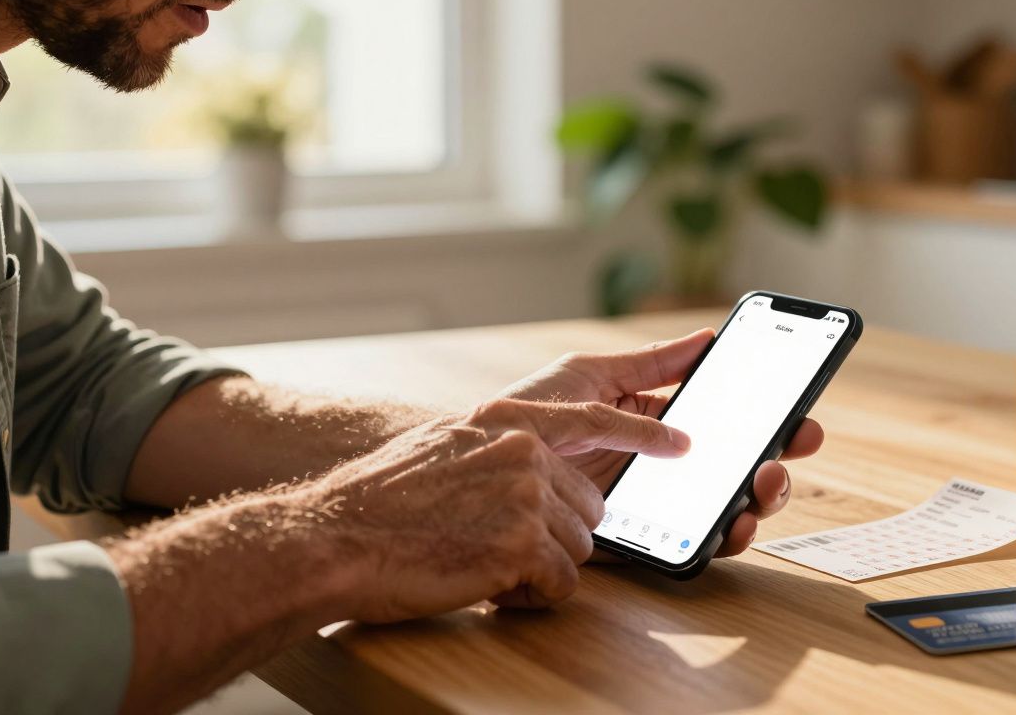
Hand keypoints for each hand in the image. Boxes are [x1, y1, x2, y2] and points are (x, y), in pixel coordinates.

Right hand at [312, 397, 687, 621]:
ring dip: (539, 567)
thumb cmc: (379, 502)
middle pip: (587, 506)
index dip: (645, 433)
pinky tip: (485, 584)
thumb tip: (532, 469)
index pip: (596, 419)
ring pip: (577, 548)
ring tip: (479, 562)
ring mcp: (526, 495)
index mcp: (506, 420)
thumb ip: (495, 449)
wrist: (334, 536)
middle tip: (495, 545)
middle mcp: (524, 450)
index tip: (681, 442)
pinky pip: (561, 585)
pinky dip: (530, 596)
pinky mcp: (522, 544)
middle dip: (554, 535)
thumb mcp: (442, 447)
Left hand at [498, 329, 824, 556]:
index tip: (799, 412)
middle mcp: (657, 465)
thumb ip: (648, 364)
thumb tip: (704, 338)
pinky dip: (718, 538)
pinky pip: (685, 543)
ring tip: (765, 482)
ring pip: (719, 506)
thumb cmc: (525, 413)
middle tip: (794, 445)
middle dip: (773, 458)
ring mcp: (648, 503)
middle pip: (731, 466)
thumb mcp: (589, 376)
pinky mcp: (633, 539)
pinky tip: (731, 522)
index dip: (761, 419)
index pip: (719, 421)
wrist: (476, 465)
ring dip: (756, 498)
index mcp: (650, 420)